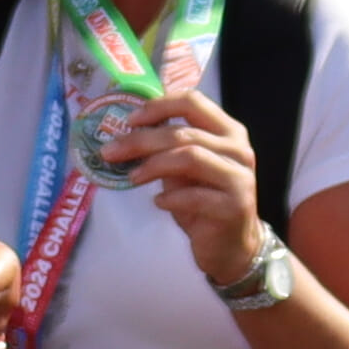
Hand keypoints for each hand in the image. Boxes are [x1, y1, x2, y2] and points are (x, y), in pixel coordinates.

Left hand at [104, 85, 269, 283]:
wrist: (231, 246)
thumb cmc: (204, 202)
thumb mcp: (183, 170)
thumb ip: (166, 149)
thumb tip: (124, 135)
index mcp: (228, 131)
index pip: (193, 102)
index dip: (158, 107)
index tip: (129, 121)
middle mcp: (238, 150)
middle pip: (183, 133)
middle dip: (140, 140)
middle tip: (110, 151)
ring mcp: (239, 178)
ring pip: (190, 157)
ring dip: (153, 166)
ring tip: (132, 178)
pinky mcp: (234, 206)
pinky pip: (194, 195)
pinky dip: (170, 198)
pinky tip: (158, 203)